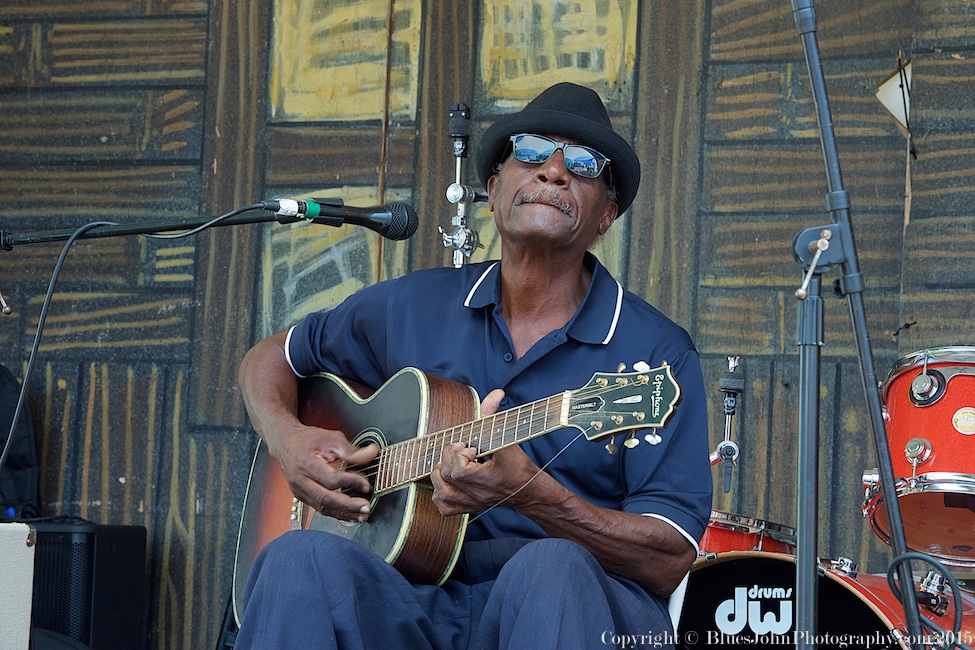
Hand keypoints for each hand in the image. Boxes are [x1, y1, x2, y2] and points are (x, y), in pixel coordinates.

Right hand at [268, 423, 378, 521]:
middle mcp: (300, 480)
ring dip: (344, 514)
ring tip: (361, 516)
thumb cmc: (308, 440)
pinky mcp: (301, 496)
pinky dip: (336, 513)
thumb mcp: (331, 439)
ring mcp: (299, 491)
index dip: (350, 483)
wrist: (285, 443)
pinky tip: (349, 515)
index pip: (331, 479)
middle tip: (366, 507)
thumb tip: (372, 453)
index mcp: (307, 464)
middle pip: (325, 499)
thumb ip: (352, 450)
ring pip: (322, 507)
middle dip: (348, 506)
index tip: (365, 484)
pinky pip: (320, 508)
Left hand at [431, 389, 541, 515]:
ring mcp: (470, 503)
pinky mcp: (467, 508)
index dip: (459, 455)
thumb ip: (494, 417)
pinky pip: (443, 507)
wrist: (528, 491)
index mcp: (486, 479)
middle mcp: (476, 494)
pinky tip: (449, 481)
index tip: (470, 447)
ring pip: (441, 493)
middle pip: (446, 476)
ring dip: (441, 474)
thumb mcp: (507, 439)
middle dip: (449, 458)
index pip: (458, 470)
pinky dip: (440, 493)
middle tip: (462, 451)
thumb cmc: (519, 466)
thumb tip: (496, 393)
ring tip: (452, 464)